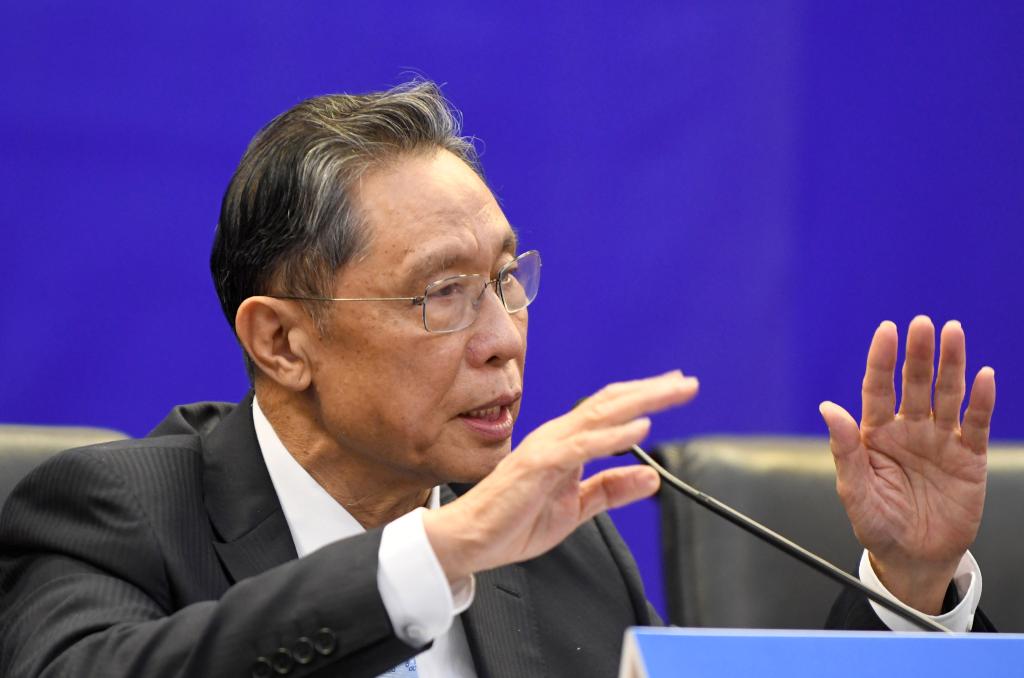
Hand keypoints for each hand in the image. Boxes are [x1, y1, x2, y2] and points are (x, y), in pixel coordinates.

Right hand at [423, 371, 698, 581]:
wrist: (470, 539)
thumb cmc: (512, 521)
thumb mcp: (576, 509)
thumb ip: (610, 490)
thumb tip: (650, 477)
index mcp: (563, 443)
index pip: (608, 411)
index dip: (642, 397)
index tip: (673, 388)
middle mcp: (556, 436)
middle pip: (610, 403)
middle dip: (650, 391)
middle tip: (686, 381)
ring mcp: (547, 447)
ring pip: (600, 415)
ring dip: (640, 401)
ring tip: (672, 392)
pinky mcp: (540, 465)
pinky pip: (583, 445)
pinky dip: (613, 435)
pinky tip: (640, 428)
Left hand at [819, 316, 994, 613]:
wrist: (912, 558)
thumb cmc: (877, 523)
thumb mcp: (855, 490)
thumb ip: (844, 449)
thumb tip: (828, 407)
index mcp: (876, 433)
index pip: (878, 387)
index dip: (882, 359)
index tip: (887, 330)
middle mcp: (909, 430)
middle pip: (914, 384)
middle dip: (919, 354)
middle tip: (923, 324)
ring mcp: (940, 441)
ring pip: (946, 395)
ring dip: (951, 365)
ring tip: (954, 332)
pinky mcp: (968, 459)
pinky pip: (976, 424)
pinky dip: (981, 401)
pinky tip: (984, 377)